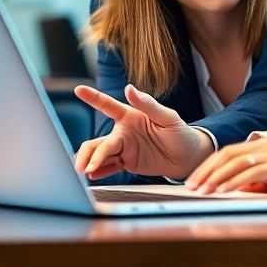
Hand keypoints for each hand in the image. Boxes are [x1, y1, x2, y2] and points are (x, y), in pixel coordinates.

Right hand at [73, 84, 214, 181]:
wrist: (188, 158)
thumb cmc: (180, 133)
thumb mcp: (168, 117)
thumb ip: (148, 105)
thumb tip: (130, 89)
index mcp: (130, 116)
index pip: (108, 105)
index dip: (93, 97)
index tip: (78, 89)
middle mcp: (123, 133)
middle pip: (98, 142)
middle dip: (88, 154)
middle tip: (83, 167)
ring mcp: (123, 149)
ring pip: (99, 155)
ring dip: (90, 163)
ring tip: (86, 173)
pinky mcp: (127, 163)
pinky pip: (109, 168)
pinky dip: (100, 172)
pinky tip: (93, 177)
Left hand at [185, 138, 266, 196]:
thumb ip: (259, 182)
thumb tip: (236, 190)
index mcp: (262, 146)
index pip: (227, 154)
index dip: (207, 167)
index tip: (193, 181)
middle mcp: (265, 144)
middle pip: (226, 155)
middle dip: (205, 171)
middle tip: (189, 186)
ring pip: (236, 162)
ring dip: (216, 177)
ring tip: (201, 191)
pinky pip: (253, 172)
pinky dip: (236, 181)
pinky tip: (224, 191)